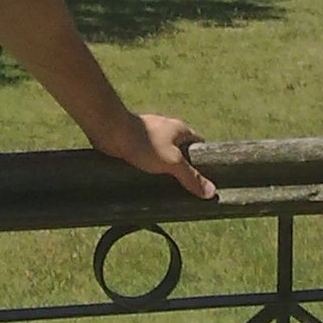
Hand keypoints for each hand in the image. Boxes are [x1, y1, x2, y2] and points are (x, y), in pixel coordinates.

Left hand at [91, 112, 216, 199]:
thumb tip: (211, 192)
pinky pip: (147, 157)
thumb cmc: (144, 142)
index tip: (204, 178)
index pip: (200, 143)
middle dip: (182, 168)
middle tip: (185, 188)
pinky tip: (147, 179)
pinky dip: (149, 167)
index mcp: (180, 130)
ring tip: (165, 187)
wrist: (111, 131)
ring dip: (164, 168)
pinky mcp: (135, 142)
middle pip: (181, 151)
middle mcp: (167, 130)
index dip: (203, 160)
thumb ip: (191, 176)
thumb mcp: (172, 162)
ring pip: (163, 154)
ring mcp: (151, 135)